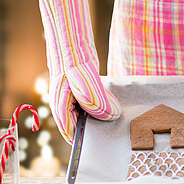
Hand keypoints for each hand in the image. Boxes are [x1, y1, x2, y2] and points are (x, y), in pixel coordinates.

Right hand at [37, 0, 121, 143]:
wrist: (70, 34)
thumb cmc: (71, 56)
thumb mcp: (84, 79)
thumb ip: (96, 101)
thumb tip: (112, 117)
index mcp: (61, 108)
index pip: (73, 135)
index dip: (88, 143)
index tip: (106, 148)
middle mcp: (66, 105)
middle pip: (84, 126)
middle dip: (99, 131)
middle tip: (119, 136)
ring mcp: (74, 97)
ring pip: (91, 115)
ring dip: (104, 118)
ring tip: (122, 124)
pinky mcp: (83, 89)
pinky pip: (96, 103)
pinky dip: (106, 106)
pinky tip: (119, 106)